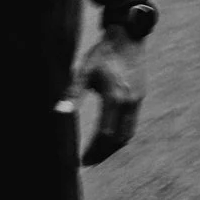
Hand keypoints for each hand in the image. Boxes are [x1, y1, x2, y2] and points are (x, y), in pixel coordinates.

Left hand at [76, 27, 145, 164]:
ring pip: (127, 134)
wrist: (128, 38)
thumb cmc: (102, 54)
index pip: (104, 134)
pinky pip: (131, 124)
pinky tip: (109, 136)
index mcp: (114, 98)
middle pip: (118, 140)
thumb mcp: (84, 71)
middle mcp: (129, 103)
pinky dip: (120, 135)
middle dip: (103, 154)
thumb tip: (59, 113)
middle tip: (88, 162)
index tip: (81, 159)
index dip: (93, 150)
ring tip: (98, 153)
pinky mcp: (139, 98)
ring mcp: (137, 101)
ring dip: (112, 147)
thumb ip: (73, 94)